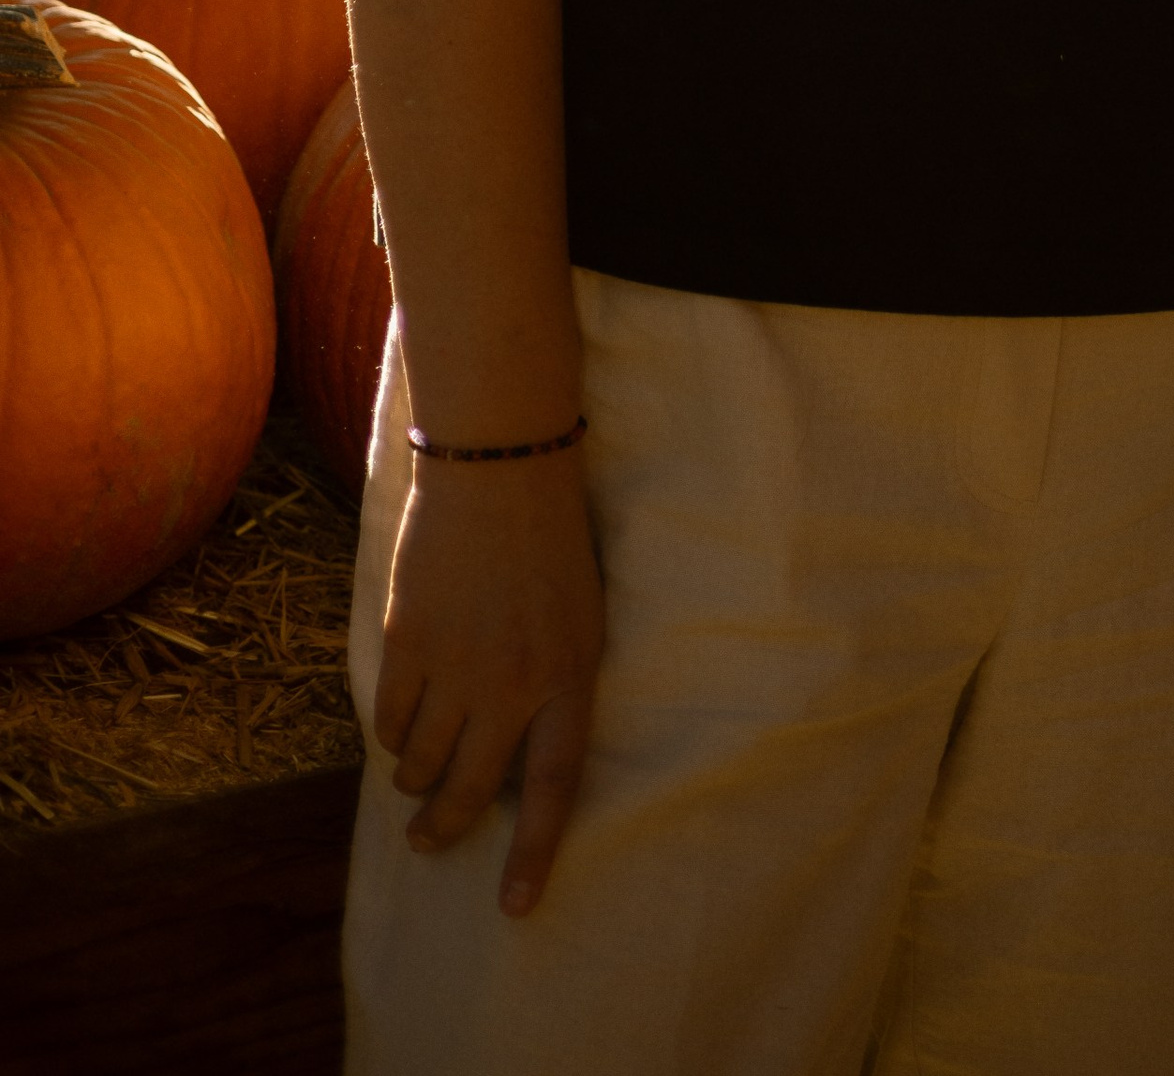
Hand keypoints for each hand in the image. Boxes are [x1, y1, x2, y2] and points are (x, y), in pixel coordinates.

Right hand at [371, 450, 604, 917]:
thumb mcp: (580, 619)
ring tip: (416, 777)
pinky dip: (390, 732)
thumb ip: (555, 687)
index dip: (533, 853)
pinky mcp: (409, 644)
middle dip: (445, 831)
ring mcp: (457, 668)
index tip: (515, 907)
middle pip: (470, 791)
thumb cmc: (550, 545)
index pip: (554, 789)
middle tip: (429, 843)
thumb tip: (517, 754)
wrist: (501, 470)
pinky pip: (389, 720)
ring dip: (415, 780)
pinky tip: (399, 723)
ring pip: (420, 763)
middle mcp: (514, 686)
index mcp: (570, 679)